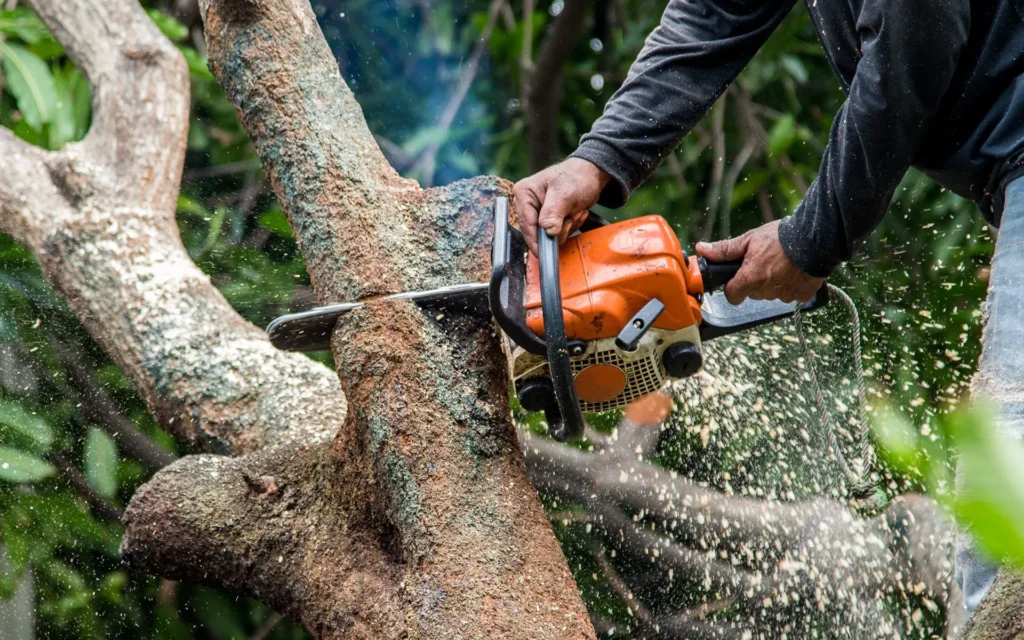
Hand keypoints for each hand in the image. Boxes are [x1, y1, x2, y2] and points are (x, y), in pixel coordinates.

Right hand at [513, 158, 610, 254]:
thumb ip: (553, 212)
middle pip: (537, 232)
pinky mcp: (549, 219)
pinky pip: (557, 235)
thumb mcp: (564, 194)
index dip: (535, 240)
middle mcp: (527, 204)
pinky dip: (570, 227)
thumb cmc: (576, 177)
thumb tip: (548, 231)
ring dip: (567, 227)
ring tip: (574, 211)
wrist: (591, 176)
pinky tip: (574, 214)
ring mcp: (538, 213)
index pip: (526, 223)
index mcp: (524, 193)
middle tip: (570, 214)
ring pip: (549, 236)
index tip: (543, 253)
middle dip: (558, 227)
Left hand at [695, 220, 823, 304]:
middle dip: (754, 281)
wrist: (815, 239)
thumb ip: (725, 250)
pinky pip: (790, 294)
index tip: (738, 277)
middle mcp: (766, 291)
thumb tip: (702, 249)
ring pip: (770, 294)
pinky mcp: (801, 296)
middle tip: (763, 262)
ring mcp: (785, 295)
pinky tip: (793, 270)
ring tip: (780, 263)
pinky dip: (790, 285)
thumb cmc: (781, 238)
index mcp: (750, 279)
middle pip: (752, 293)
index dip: (733, 286)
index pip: (732, 295)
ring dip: (772, 282)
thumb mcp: (749, 239)